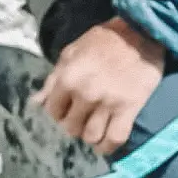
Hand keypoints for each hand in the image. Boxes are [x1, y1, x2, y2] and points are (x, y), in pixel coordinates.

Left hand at [36, 16, 165, 153]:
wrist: (141, 31)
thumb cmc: (104, 40)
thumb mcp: (71, 52)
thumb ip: (54, 79)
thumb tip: (36, 102)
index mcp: (68, 78)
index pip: (52, 112)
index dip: (58, 113)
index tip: (67, 111)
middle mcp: (85, 94)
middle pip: (71, 128)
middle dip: (75, 126)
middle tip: (83, 119)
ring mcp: (108, 103)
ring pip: (91, 136)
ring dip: (91, 136)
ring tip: (95, 129)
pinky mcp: (129, 108)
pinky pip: (115, 138)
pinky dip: (108, 146)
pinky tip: (105, 145)